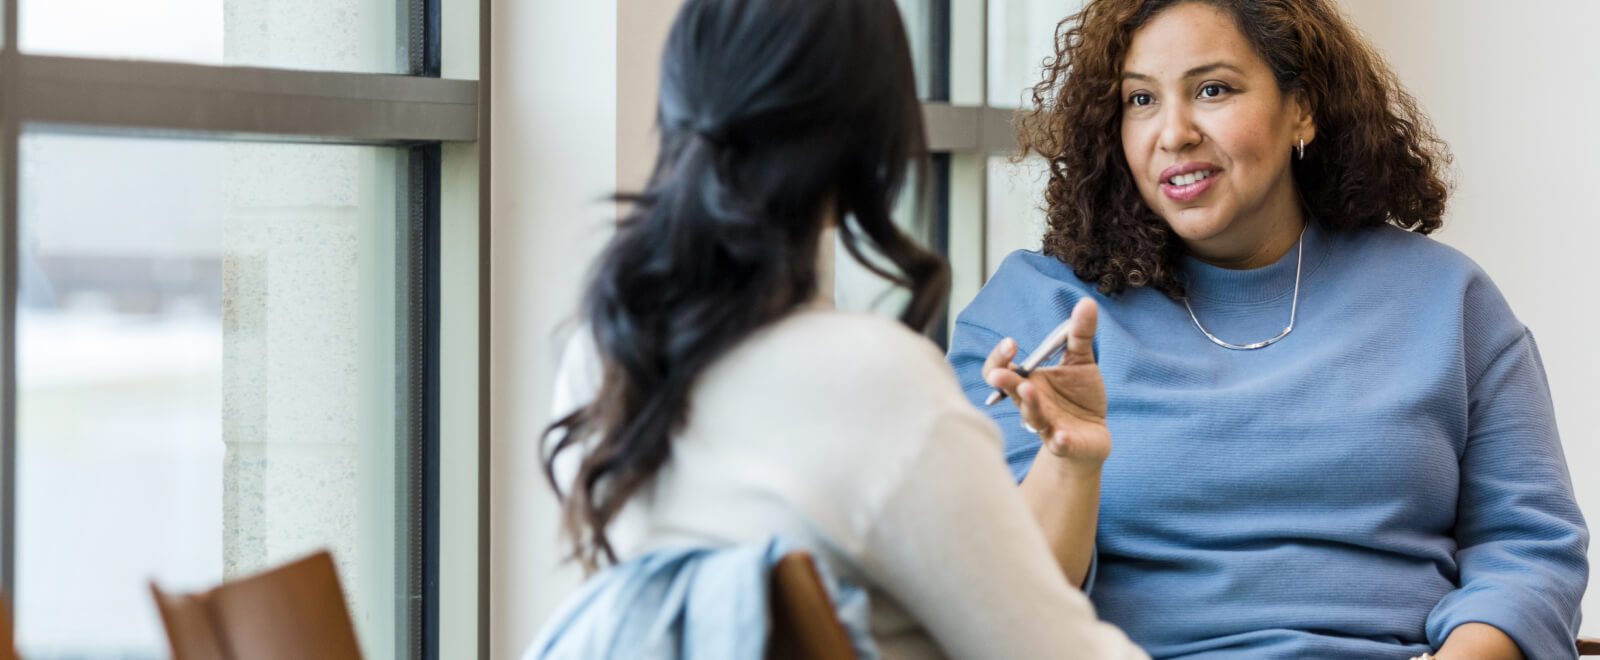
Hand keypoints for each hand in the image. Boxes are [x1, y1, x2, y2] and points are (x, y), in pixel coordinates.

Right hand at [982, 298, 1110, 470]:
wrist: (1093, 434)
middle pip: (1009, 392)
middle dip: (1004, 381)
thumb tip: (1087, 302)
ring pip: (1031, 416)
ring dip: (1029, 404)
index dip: (1000, 358)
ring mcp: (1047, 424)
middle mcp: (1032, 403)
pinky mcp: (1066, 444)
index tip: (1011, 344)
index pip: (1001, 370)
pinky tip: (1061, 435)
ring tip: (1028, 390)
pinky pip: (1058, 444)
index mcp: (1029, 381)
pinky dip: (1059, 440)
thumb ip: (1080, 334)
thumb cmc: (1079, 397)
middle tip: (1001, 373)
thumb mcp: (1081, 361)